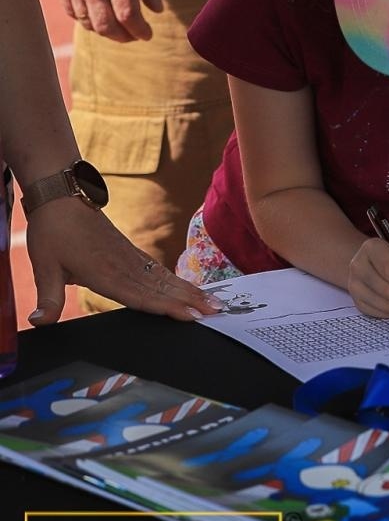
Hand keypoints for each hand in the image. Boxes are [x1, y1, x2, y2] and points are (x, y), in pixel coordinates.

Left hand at [25, 200, 222, 323]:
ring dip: (191, 292)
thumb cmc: (53, 230)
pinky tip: (188, 288)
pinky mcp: (131, 252)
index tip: (191, 316)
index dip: (168, 308)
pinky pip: (159, 270)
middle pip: (163, 288)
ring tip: (212, 303)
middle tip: (217, 313)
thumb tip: (38, 323)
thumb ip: (47, 298)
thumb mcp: (43, 265)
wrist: (64, 196)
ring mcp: (131, 258)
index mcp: (105, 273)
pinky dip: (177, 281)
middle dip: (191, 302)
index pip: (142, 296)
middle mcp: (124, 266)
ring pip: (166, 279)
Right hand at [53, 0, 161, 41]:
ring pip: (88, 23)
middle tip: (136, 35)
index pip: (128, 16)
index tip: (148, 35)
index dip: (140, 31)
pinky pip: (72, 13)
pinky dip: (87, 21)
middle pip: (107, 27)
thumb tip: (157, 10)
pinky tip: (100, 16)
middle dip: (124, 37)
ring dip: (106, 32)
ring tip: (120, 28)